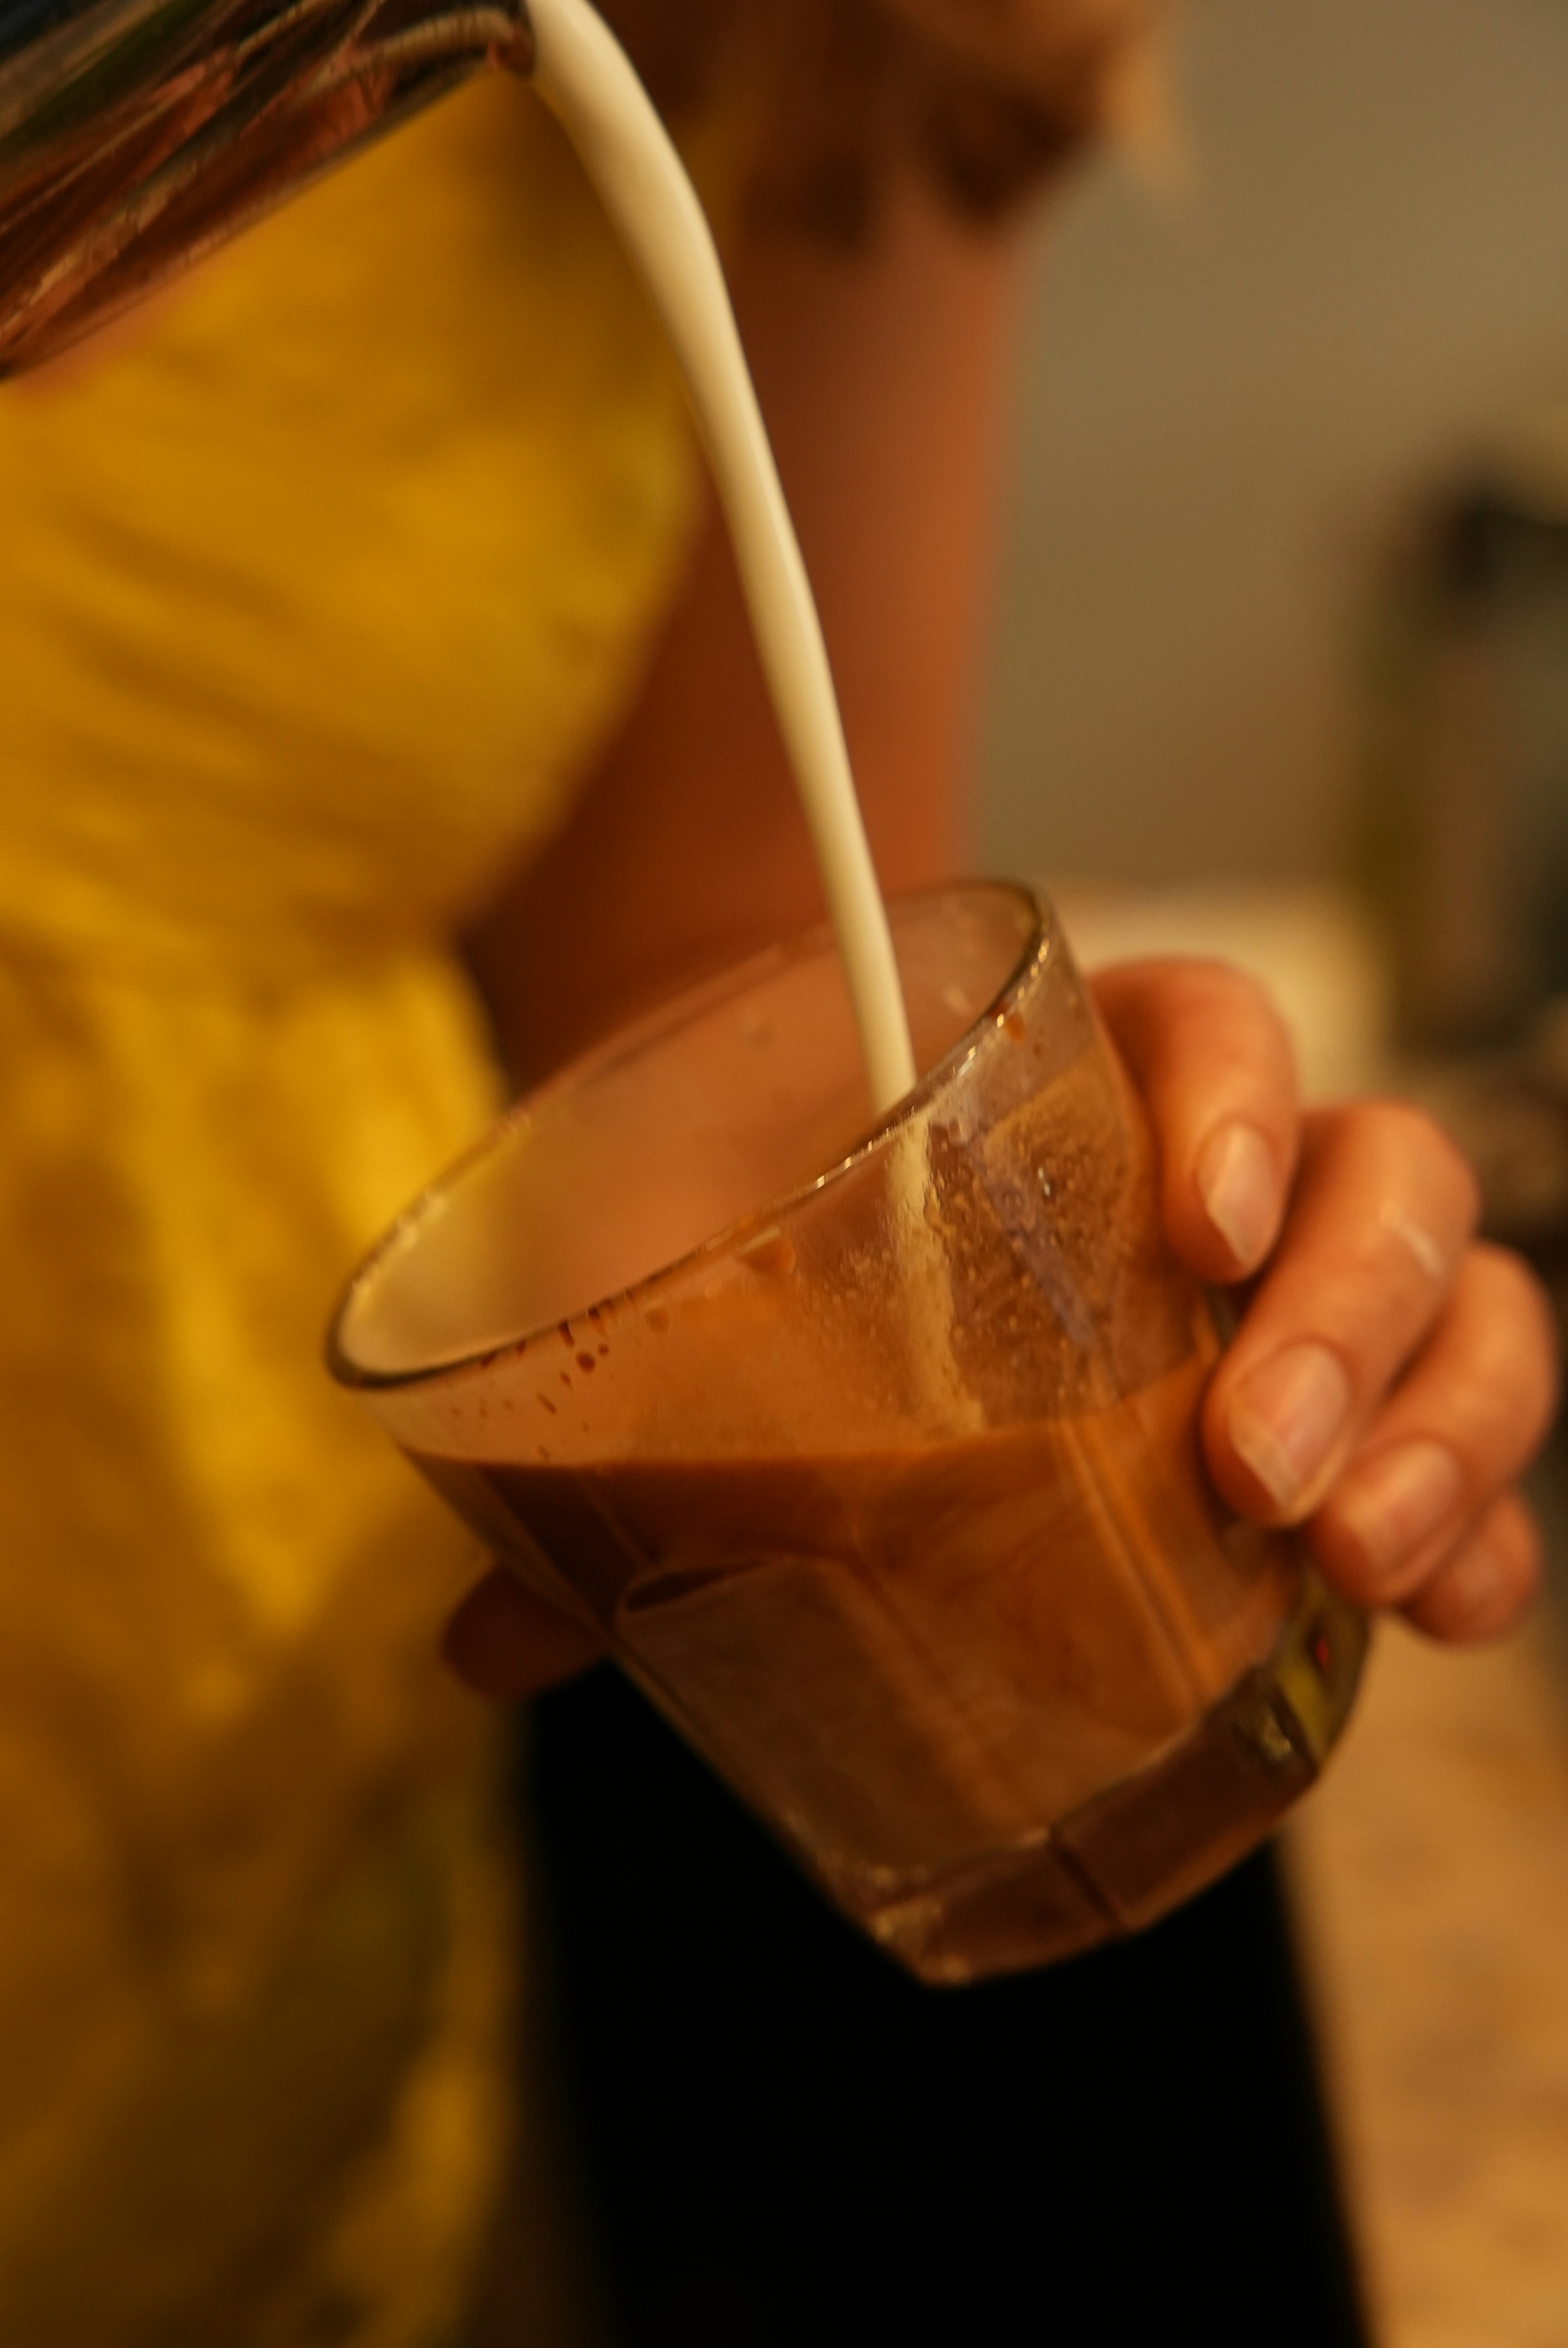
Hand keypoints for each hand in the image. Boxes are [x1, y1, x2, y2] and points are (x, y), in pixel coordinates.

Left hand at [444, 952, 1560, 1698]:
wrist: (820, 1239)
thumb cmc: (754, 1236)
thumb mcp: (691, 1295)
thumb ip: (612, 1434)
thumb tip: (482, 1655)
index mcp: (1085, 1074)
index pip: (1224, 1026)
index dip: (1243, 1104)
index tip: (1191, 1225)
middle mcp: (1228, 1173)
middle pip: (1386, 1177)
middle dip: (1351, 1319)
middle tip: (1249, 1473)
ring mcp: (1300, 1303)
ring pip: (1461, 1305)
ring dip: (1440, 1427)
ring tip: (1355, 1566)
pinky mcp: (1333, 1429)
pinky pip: (1456, 1453)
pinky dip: (1475, 1525)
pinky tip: (1438, 1609)